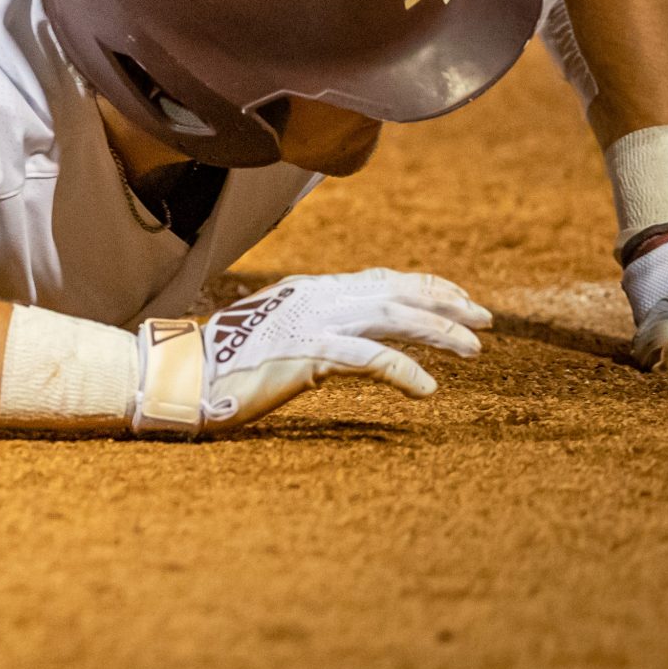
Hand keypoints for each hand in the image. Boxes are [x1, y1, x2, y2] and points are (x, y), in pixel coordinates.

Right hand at [132, 269, 490, 435]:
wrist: (182, 371)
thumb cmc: (223, 361)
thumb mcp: (277, 333)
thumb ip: (312, 326)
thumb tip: (345, 337)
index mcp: (312, 290)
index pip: (383, 278)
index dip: (427, 286)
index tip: (461, 298)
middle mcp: (318, 297)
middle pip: (398, 291)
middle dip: (447, 303)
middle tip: (486, 319)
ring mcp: (313, 322)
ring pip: (394, 317)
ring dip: (440, 332)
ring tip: (474, 350)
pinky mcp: (307, 353)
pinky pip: (369, 358)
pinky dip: (403, 371)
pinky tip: (427, 390)